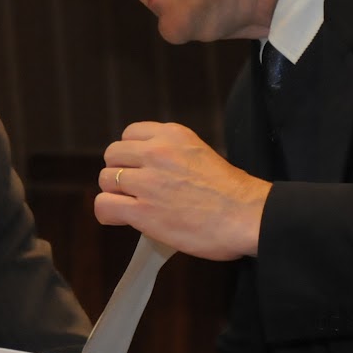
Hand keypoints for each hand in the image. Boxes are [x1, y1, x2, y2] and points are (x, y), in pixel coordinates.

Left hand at [99, 121, 269, 260]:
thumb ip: (172, 155)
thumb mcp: (200, 154)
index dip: (131, 153)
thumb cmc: (233, 193)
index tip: (140, 167)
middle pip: (113, 154)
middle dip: (120, 171)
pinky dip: (107, 213)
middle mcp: (156, 152)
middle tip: (134, 189)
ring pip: (106, 179)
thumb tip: (150, 169)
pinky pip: (104, 205)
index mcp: (173, 136)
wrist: (248, 217)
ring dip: (115, 193)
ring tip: (132, 205)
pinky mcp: (141, 210)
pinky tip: (120, 218)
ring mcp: (147, 181)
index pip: (130, 134)